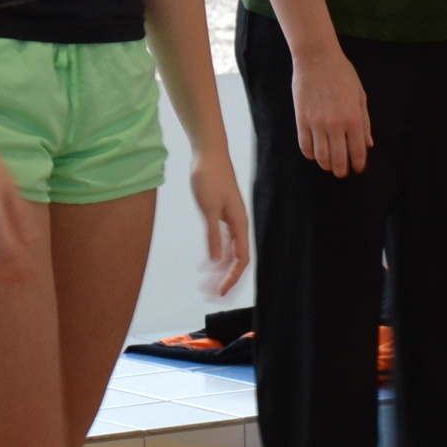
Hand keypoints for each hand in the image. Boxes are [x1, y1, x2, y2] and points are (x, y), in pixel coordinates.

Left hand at [191, 147, 250, 294]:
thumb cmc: (210, 176)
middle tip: (211, 294)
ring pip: (228, 252)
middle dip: (225, 278)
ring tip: (205, 283)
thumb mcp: (209, 208)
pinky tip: (205, 264)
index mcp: (240, 224)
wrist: (208, 153)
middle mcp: (238, 224)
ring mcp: (230, 220)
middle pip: (236, 259)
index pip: (241, 259)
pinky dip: (214, 254)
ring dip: (218, 269)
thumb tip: (217, 261)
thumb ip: (213, 235)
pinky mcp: (221, 215)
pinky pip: (221, 241)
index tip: (221, 292)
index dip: (232, 277)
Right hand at [291, 46, 372, 176]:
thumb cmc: (342, 74)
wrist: (317, 58)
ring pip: (321, 156)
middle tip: (342, 173)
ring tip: (329, 165)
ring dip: (326, 165)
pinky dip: (310, 154)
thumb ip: (365, 122)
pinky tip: (314, 154)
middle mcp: (336, 124)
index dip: (358, 165)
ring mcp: (317, 123)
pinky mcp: (302, 119)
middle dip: (342, 171)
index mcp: (354, 118)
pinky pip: (305, 145)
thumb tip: (368, 144)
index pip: (357, 152)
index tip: (357, 169)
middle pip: (338, 159)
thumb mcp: (360, 96)